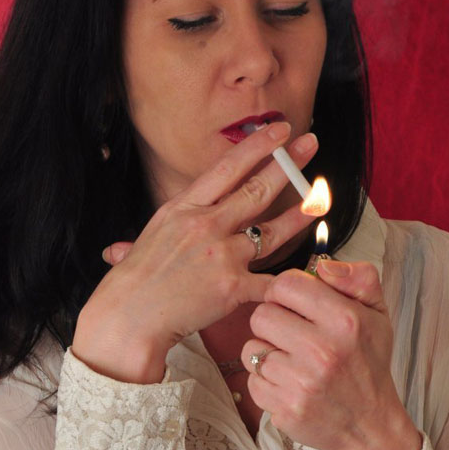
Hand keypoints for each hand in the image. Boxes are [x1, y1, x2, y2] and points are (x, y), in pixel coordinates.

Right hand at [72, 122, 318, 382]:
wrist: (128, 318)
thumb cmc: (133, 283)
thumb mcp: (147, 239)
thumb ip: (167, 229)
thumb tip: (148, 233)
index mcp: (184, 208)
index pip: (228, 168)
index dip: (258, 146)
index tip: (279, 132)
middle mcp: (205, 225)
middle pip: (257, 190)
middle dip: (289, 165)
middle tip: (310, 144)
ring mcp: (222, 255)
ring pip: (272, 232)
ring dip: (298, 216)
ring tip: (319, 201)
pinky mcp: (233, 288)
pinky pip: (271, 282)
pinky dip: (289, 281)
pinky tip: (308, 273)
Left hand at [242, 258, 421, 449]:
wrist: (370, 426)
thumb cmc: (369, 365)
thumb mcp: (377, 314)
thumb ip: (358, 278)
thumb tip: (323, 265)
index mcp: (344, 321)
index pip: (286, 284)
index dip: (283, 291)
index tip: (292, 304)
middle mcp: (322, 350)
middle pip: (260, 315)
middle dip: (271, 321)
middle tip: (290, 334)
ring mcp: (301, 382)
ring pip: (251, 349)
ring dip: (266, 353)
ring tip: (291, 361)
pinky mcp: (285, 408)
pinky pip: (252, 380)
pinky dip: (265, 382)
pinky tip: (288, 384)